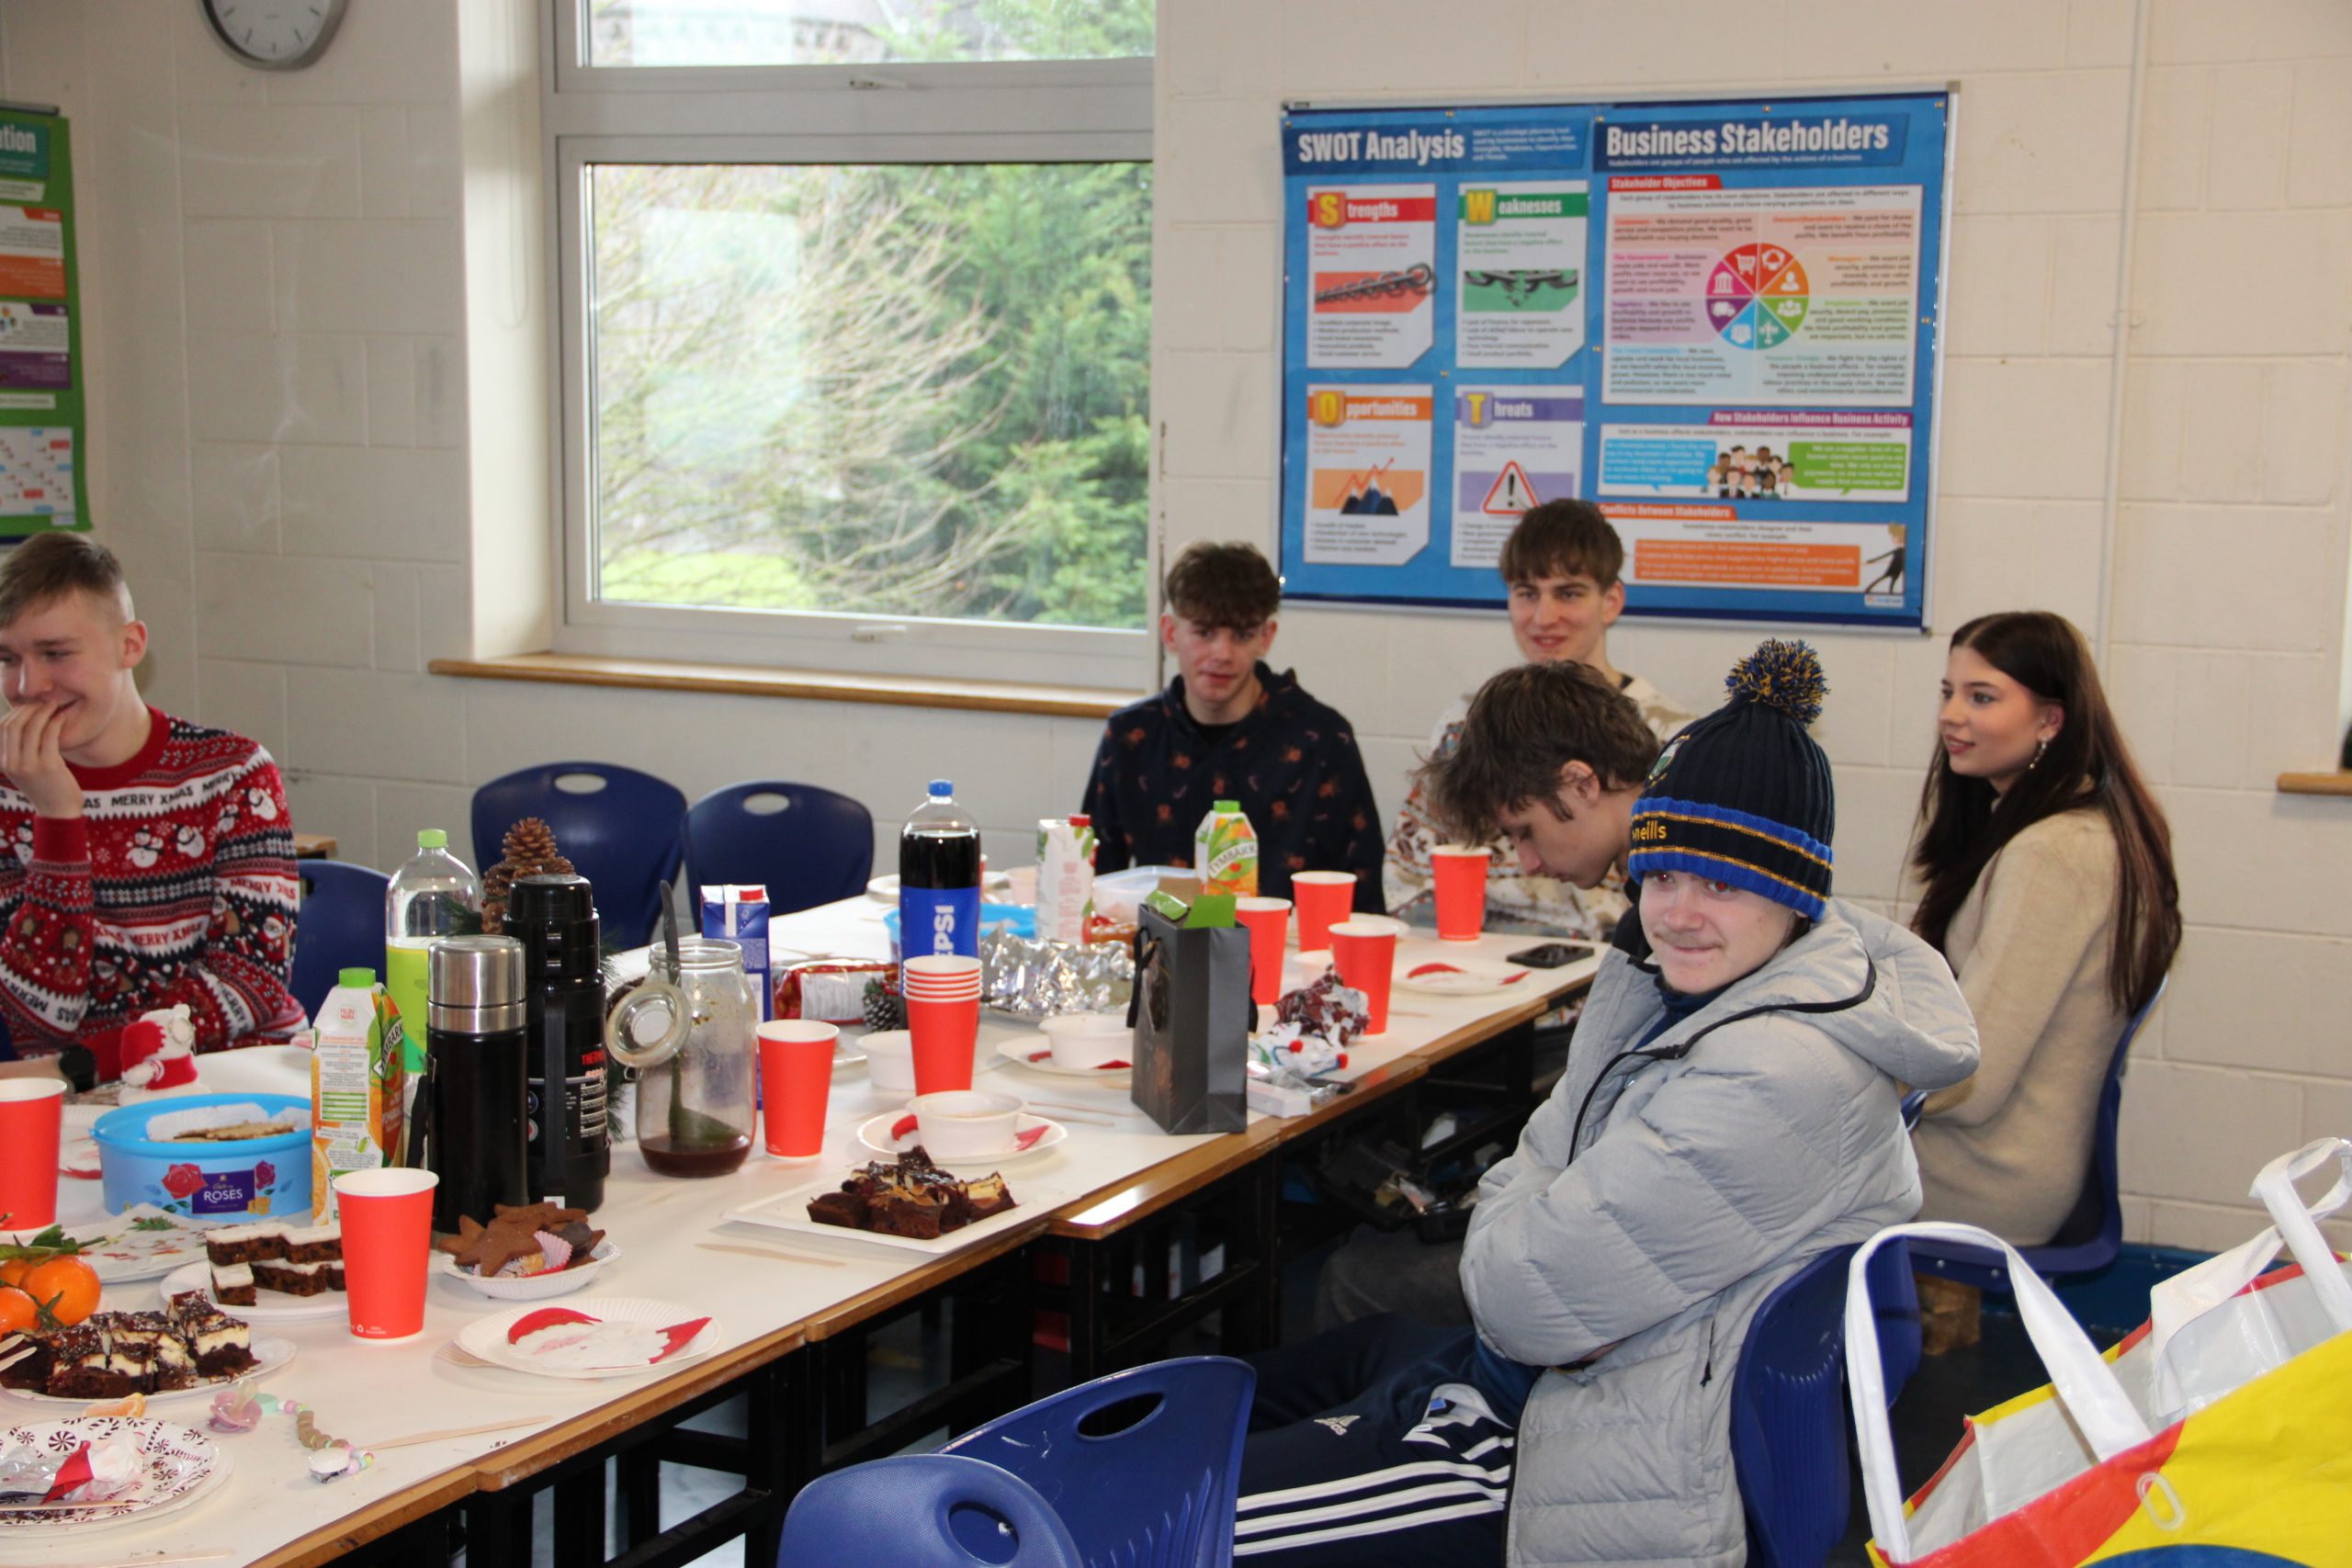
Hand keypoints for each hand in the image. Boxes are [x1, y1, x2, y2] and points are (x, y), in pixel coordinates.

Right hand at [0, 698, 82, 818]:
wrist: (58, 811)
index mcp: (4, 762)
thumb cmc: (46, 786)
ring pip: (32, 728)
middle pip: (14, 725)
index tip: (29, 704)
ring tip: (53, 705)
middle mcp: (12, 763)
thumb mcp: (25, 769)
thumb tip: (23, 722)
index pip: (2, 728)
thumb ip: (20, 750)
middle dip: (28, 708)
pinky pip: (50, 736)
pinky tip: (62, 717)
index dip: (15, 712)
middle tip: (42, 702)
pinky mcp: (48, 766)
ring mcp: (29, 765)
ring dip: (43, 712)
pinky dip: (55, 722)